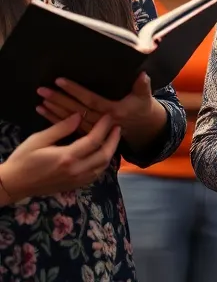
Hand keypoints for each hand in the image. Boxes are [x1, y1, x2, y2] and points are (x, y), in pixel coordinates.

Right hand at [0, 114, 121, 201]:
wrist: (13, 184)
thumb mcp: (38, 139)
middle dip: (114, 140)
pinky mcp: (74, 186)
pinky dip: (102, 163)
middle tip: (117, 127)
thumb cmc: (23, 159)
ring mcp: (76, 181)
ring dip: (110, 152)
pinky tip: (101, 154)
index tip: (108, 116)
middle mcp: (75, 171)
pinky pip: (95, 175)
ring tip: (112, 138)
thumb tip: (79, 115)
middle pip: (104, 155)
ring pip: (102, 167)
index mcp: (66, 158)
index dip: (104, 127)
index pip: (93, 141)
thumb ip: (61, 128)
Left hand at [39, 74, 165, 146]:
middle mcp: (102, 122)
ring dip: (55, 111)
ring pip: (71, 121)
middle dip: (59, 100)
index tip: (60, 81)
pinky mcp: (89, 135)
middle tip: (43, 90)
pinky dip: (56, 120)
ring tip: (41, 100)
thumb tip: (142, 74)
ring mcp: (94, 131)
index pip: (91, 100)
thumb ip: (143, 86)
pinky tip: (44, 112)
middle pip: (77, 111)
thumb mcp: (145, 97)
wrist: (142, 129)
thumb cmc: (141, 108)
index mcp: (114, 111)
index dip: (75, 90)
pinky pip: (70, 128)